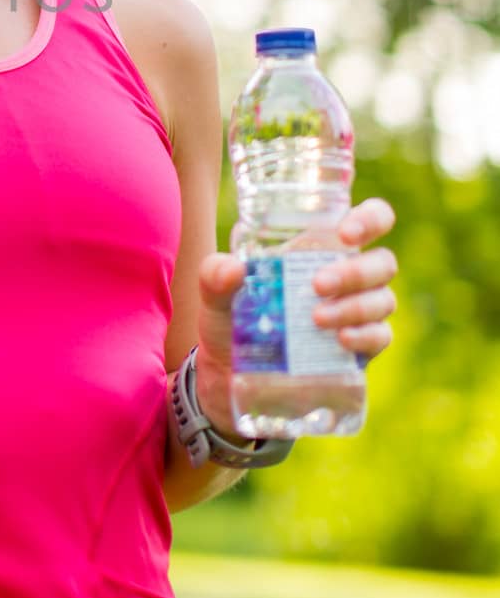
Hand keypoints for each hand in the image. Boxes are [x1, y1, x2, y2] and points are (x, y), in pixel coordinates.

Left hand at [194, 197, 398, 441]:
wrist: (230, 378)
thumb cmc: (230, 320)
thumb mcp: (215, 295)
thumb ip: (215, 276)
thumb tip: (231, 268)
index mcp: (320, 247)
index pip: (371, 219)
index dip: (370, 219)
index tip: (345, 234)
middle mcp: (348, 275)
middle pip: (383, 262)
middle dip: (355, 272)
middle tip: (317, 285)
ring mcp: (359, 312)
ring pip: (383, 299)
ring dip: (355, 306)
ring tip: (316, 319)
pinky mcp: (361, 349)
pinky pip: (381, 336)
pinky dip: (365, 336)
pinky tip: (341, 340)